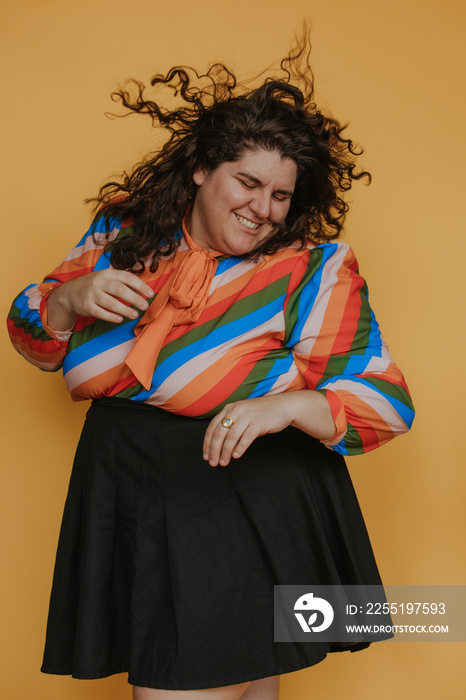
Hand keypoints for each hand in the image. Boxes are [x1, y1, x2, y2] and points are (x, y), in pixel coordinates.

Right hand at [47, 269, 153, 330]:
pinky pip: (101, 313)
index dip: (140, 286)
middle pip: (120, 290)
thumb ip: (125, 284)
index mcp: (108, 274)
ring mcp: (92, 294)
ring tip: (135, 315)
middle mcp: (99, 282)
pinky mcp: (86, 306)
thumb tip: (144, 292)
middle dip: (135, 299)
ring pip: (111, 303)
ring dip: (125, 310)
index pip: (127, 277)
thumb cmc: (96, 286)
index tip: (151, 293)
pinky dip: (111, 317)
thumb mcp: (108, 279)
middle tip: (145, 306)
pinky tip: (120, 319)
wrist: (70, 292)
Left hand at [203, 391, 336, 466]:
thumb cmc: (262, 413)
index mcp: (229, 408)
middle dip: (214, 450)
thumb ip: (230, 423)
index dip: (207, 443)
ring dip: (225, 452)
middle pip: (219, 433)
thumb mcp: (242, 413)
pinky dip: (240, 448)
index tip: (206, 456)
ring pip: (231, 437)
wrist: (284, 406)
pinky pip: (246, 437)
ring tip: (224, 462)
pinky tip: (236, 456)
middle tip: (213, 463)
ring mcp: (248, 416)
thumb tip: (217, 443)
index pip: (212, 427)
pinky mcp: (259, 423)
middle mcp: (236, 410)